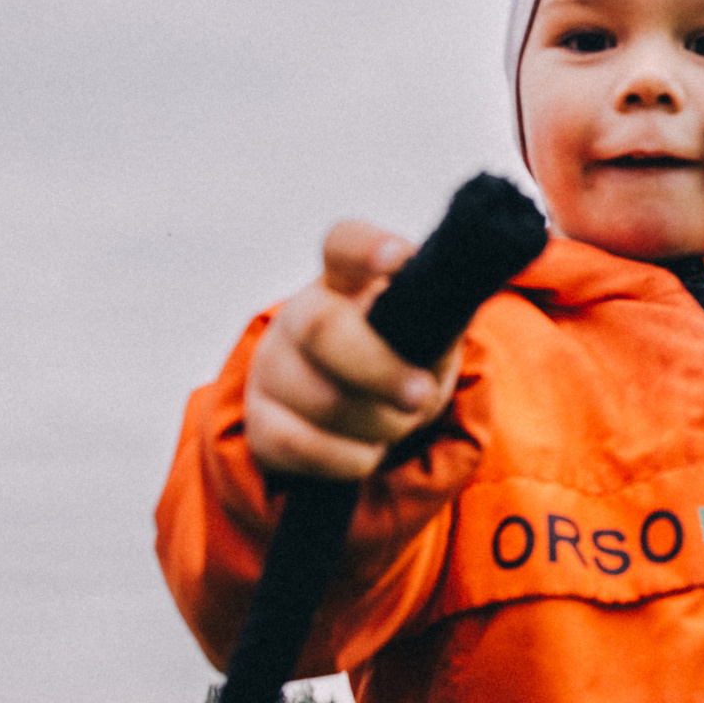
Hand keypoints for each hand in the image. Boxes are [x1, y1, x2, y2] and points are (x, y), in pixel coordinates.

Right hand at [245, 219, 464, 479]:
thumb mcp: (427, 335)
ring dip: (378, 424)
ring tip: (399, 422)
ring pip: (321, 400)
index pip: (346, 245)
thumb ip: (436, 323)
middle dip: (378, 369)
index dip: (367, 248)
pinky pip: (301, 446)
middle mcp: (300, 314)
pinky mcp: (259, 419)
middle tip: (419, 394)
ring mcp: (272, 366)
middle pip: (322, 328)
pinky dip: (349, 458)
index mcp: (348, 280)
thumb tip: (444, 324)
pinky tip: (368, 451)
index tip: (396, 258)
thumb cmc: (399, 357)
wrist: (354, 409)